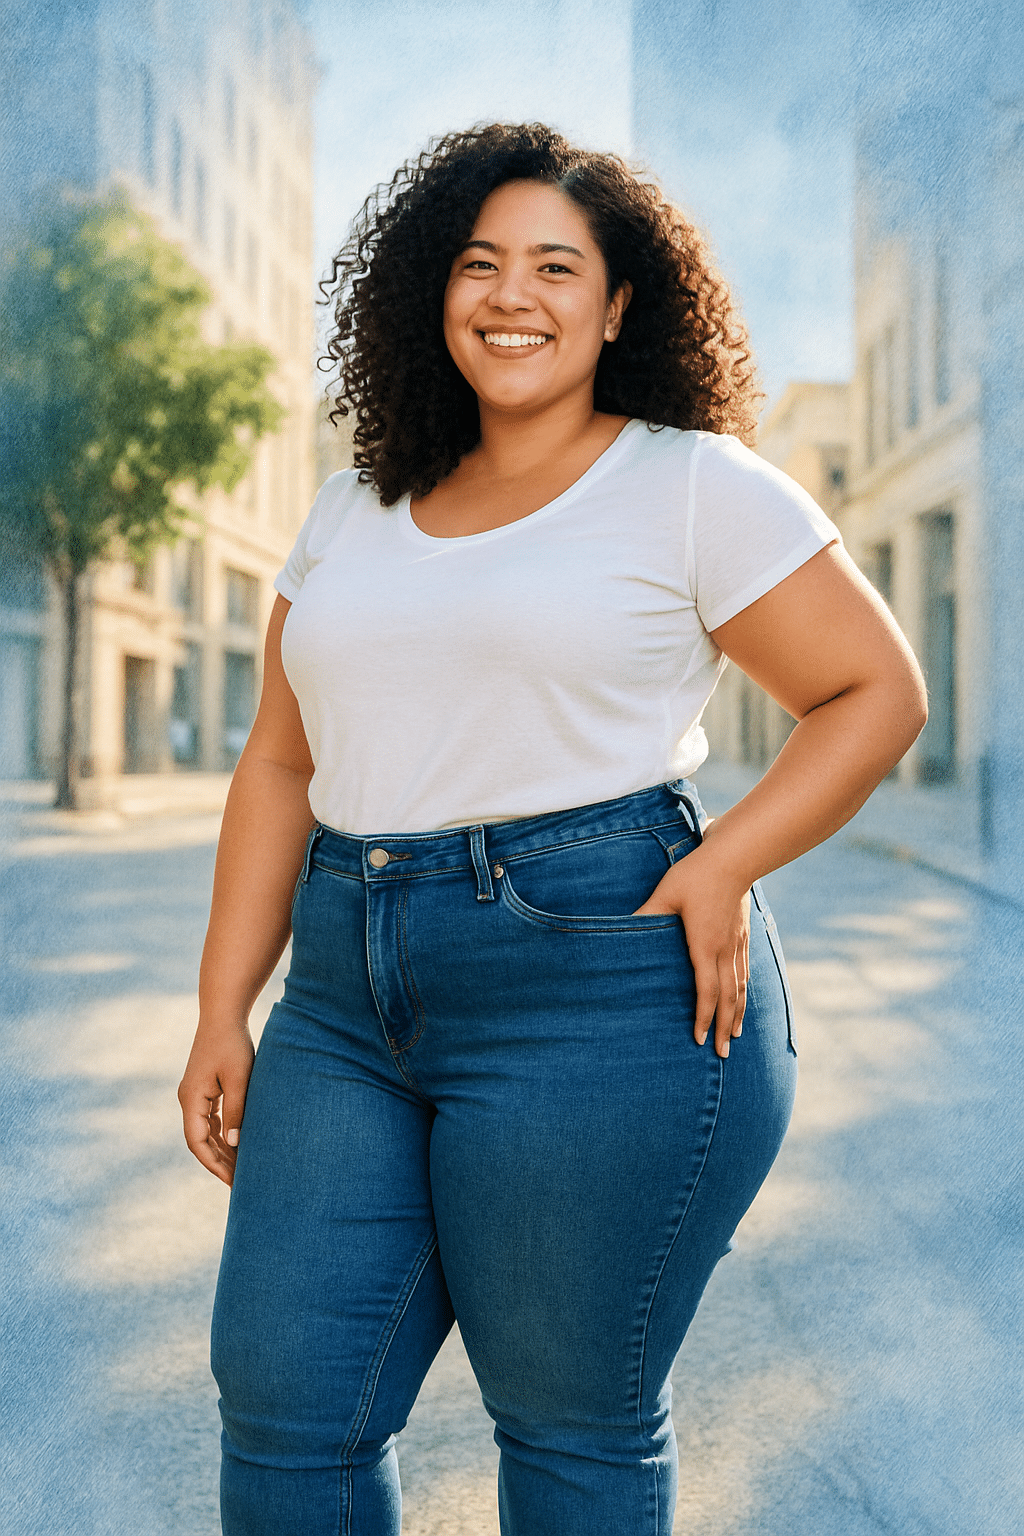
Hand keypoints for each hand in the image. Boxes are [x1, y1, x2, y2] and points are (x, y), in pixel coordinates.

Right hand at [177, 1022, 255, 1185]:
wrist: (223, 1015)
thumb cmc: (233, 1044)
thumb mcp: (239, 1078)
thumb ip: (236, 1111)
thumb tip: (235, 1145)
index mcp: (191, 1099)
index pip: (197, 1142)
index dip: (213, 1164)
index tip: (231, 1181)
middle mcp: (188, 1099)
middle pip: (200, 1140)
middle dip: (219, 1162)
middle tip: (240, 1182)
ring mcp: (195, 1094)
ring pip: (206, 1131)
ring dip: (221, 1149)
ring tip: (242, 1168)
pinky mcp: (205, 1088)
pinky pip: (211, 1119)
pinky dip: (223, 1133)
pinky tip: (239, 1144)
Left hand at [632, 840, 750, 1057]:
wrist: (734, 858)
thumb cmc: (695, 875)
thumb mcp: (664, 894)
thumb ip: (645, 915)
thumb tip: (622, 928)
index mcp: (705, 946)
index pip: (706, 991)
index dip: (703, 1018)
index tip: (699, 1039)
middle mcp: (725, 951)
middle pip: (728, 998)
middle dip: (724, 1028)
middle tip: (721, 1054)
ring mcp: (738, 944)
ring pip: (741, 988)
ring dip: (738, 1014)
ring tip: (736, 1035)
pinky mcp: (744, 935)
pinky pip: (746, 972)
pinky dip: (745, 992)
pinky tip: (743, 999)